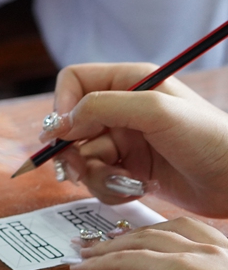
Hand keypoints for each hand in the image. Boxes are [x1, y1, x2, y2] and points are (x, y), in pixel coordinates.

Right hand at [43, 63, 227, 217]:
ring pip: (82, 156)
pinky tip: (136, 188)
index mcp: (129, 82)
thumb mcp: (154, 111)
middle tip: (79, 167)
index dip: (62, 105)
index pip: (74, 82)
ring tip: (124, 180)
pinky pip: (99, 179)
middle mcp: (123, 109)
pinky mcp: (131, 169)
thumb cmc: (209, 139)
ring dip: (95, 174)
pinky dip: (110, 188)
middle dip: (73, 149)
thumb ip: (101, 107)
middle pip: (71, 124)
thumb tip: (60, 124)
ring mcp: (126, 140)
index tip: (64, 133)